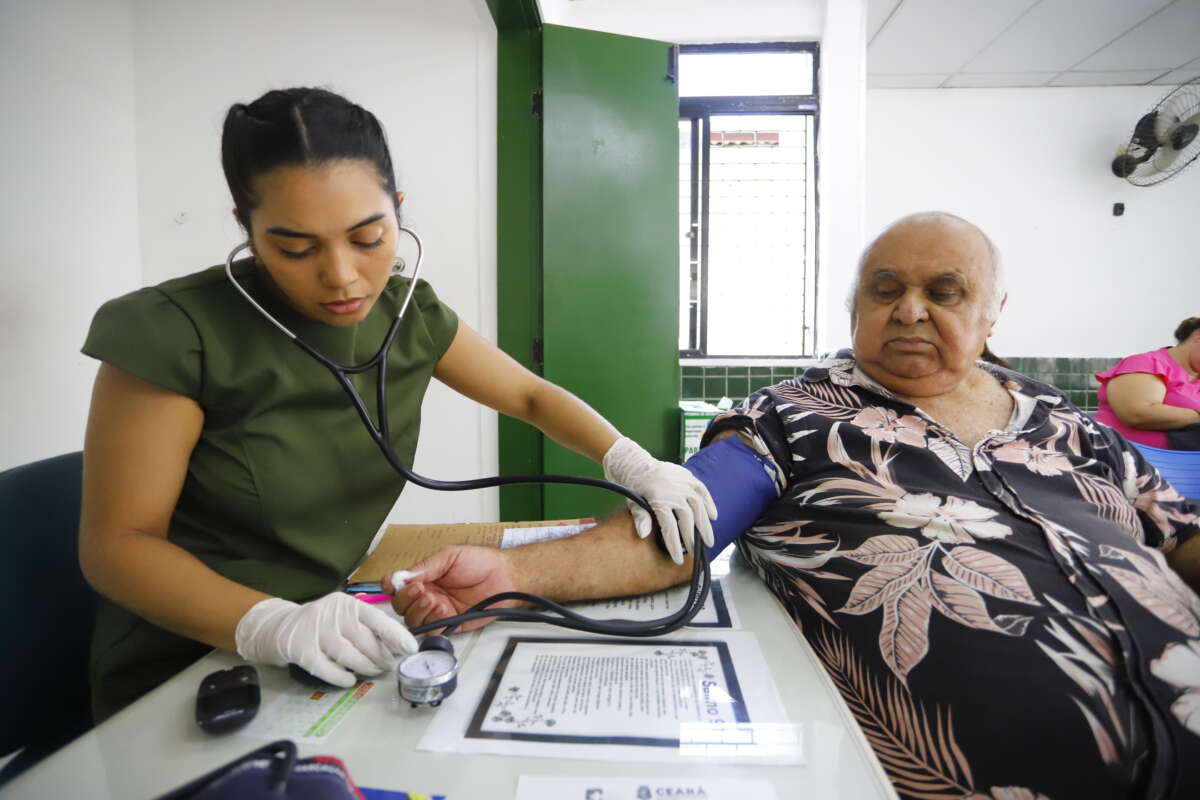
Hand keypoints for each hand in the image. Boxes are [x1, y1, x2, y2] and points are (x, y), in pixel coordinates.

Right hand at [234, 592, 416, 686]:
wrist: (278, 627)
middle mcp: (331, 614)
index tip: (410, 648)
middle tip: (388, 665)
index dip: (395, 635)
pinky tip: (349, 679)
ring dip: (365, 667)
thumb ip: (366, 627)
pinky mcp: (301, 650)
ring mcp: (315, 632)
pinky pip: (327, 669)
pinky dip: (341, 677)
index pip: (377, 618)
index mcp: (346, 604)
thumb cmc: (320, 624)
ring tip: (372, 671)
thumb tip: (396, 645)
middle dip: (381, 656)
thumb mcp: (343, 617)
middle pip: (365, 641)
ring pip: (349, 656)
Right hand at [384, 546, 522, 632]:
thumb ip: (425, 567)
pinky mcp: (450, 624)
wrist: (506, 577)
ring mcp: (438, 611)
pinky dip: (432, 620)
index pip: (398, 586)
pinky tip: (442, 609)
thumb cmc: (481, 562)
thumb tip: (400, 577)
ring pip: (413, 619)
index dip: (391, 586)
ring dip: (418, 610)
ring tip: (433, 598)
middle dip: (406, 599)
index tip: (393, 584)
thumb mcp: (449, 556)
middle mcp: (429, 595)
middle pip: (402, 606)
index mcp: (425, 577)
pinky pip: (432, 629)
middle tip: (421, 590)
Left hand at [602, 436, 716, 563]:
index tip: (678, 559)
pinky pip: (702, 491)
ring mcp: (683, 483)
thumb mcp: (632, 503)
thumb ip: (640, 518)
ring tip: (709, 540)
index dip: (674, 545)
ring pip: (699, 506)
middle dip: (693, 538)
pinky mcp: (688, 476)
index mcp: (658, 499)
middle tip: (696, 552)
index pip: (669, 527)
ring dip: (705, 525)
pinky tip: (714, 516)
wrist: (635, 463)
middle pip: (688, 518)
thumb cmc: (633, 486)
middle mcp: (674, 491)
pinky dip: (709, 503)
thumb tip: (644, 534)